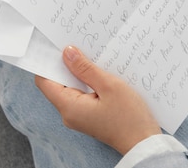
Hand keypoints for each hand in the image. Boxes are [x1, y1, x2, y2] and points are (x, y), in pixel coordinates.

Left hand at [35, 46, 160, 154]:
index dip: (48, 63)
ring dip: (81, 73)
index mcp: (69, 107)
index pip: (45, 81)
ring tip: (94, 59)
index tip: (58, 46)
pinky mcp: (89, 116)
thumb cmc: (129, 117)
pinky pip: (83, 95)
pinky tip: (102, 74)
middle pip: (58, 84)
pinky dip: (89, 83)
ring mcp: (79, 116)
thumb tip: (67, 53)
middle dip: (67, 65)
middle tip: (80, 47)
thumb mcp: (109, 86)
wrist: (143, 141)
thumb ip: (85, 69)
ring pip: (72, 88)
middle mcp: (69, 113)